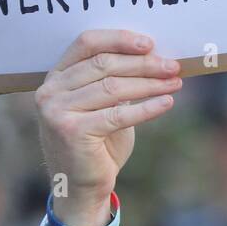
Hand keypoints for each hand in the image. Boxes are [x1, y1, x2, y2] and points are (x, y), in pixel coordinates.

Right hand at [35, 30, 182, 225]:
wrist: (81, 186)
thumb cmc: (97, 142)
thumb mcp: (103, 106)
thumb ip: (116, 81)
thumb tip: (155, 56)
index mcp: (56, 77)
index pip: (86, 43)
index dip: (119, 39)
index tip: (150, 43)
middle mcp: (50, 90)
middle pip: (104, 64)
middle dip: (143, 63)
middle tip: (173, 66)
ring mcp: (57, 111)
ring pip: (113, 87)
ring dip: (150, 84)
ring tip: (175, 82)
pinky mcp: (71, 131)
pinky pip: (118, 114)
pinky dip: (146, 107)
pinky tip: (167, 103)